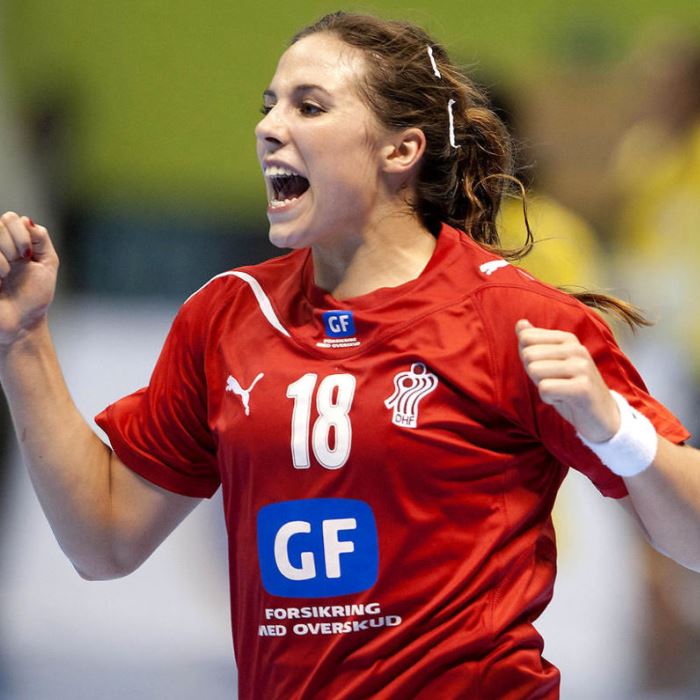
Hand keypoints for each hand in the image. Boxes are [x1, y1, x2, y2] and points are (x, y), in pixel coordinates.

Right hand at [0, 211, 58, 345]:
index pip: (11, 218)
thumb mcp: (47, 264)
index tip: (28, 255)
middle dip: (13, 244)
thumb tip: (29, 221)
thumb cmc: (34, 295)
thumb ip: (41, 240)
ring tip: (6, 274)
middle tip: (18, 263)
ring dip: (3, 255)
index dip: (21, 234)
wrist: (22, 321)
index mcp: (12, 242)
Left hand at [515, 319, 619, 442]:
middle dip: (534, 374)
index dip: (529, 359)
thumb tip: (520, 323)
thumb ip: (535, 343)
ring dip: (542, 386)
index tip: (547, 369)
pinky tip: (563, 399)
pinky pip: (545, 388)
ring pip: (535, 370)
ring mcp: (581, 367)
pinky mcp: (583, 387)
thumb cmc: (570, 388)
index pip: (527, 337)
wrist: (602, 416)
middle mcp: (576, 348)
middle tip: (555, 382)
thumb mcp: (550, 363)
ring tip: (560, 390)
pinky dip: (548, 398)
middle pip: (528, 354)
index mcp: (568, 339)